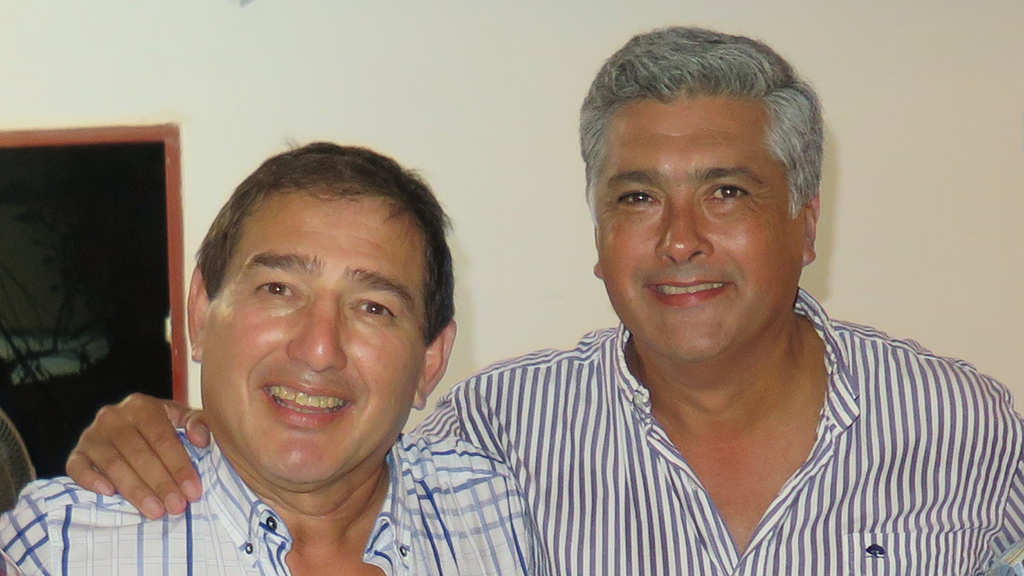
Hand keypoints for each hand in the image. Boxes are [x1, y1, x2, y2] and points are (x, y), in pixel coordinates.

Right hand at [65, 393, 209, 518]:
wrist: (128, 429)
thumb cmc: (161, 429)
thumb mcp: (182, 420)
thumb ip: (199, 423)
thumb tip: (201, 438)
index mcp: (142, 405)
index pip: (162, 438)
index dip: (179, 466)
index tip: (193, 491)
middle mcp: (113, 416)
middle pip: (139, 453)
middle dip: (161, 483)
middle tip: (176, 507)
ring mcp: (91, 435)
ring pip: (113, 464)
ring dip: (135, 490)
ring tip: (155, 511)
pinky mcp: (76, 453)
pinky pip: (77, 468)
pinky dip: (91, 480)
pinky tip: (109, 495)